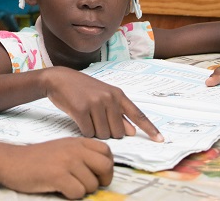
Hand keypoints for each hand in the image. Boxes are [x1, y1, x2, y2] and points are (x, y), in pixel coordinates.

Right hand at [0, 138, 112, 198]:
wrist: (11, 161)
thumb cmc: (36, 159)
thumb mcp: (62, 149)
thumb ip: (81, 155)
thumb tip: (101, 173)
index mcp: (78, 142)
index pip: (107, 152)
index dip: (106, 167)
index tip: (97, 174)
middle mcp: (75, 149)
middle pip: (106, 167)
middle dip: (102, 181)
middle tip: (88, 185)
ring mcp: (67, 162)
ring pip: (92, 184)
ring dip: (82, 190)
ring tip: (67, 186)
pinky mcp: (58, 175)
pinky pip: (78, 192)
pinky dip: (71, 195)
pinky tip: (59, 189)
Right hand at [42, 67, 163, 140]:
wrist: (59, 79)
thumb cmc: (82, 89)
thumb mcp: (103, 97)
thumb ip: (118, 113)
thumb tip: (132, 131)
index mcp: (118, 94)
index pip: (137, 114)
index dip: (149, 128)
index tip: (160, 140)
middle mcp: (109, 98)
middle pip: (118, 132)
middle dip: (109, 132)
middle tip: (97, 120)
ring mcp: (95, 103)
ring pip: (103, 134)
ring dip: (95, 132)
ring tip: (87, 117)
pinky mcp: (81, 109)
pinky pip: (88, 133)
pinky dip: (84, 131)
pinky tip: (79, 119)